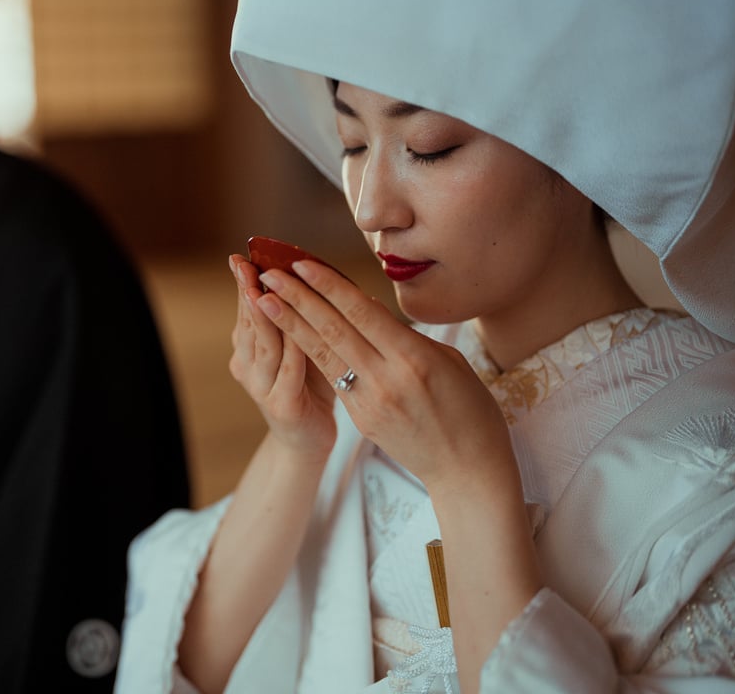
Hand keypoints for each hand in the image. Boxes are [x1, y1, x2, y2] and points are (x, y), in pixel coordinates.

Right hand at [228, 254, 336, 460]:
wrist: (309, 441)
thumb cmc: (309, 386)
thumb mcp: (300, 344)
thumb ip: (297, 315)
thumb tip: (306, 269)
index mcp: (249, 349)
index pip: (246, 310)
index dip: (243, 283)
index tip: (241, 257)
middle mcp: (248, 367)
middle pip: (249, 323)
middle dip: (249, 292)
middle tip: (247, 266)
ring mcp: (262, 388)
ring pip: (265, 345)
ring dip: (265, 316)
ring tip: (263, 290)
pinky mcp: (283, 407)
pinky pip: (289, 373)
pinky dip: (293, 350)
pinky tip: (298, 332)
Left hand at [253, 259, 516, 494]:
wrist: (467, 470)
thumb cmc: (469, 410)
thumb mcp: (449, 362)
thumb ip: (406, 335)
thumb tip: (368, 306)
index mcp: (415, 359)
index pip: (362, 313)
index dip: (330, 286)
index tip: (303, 264)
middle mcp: (388, 379)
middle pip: (334, 330)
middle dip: (298, 298)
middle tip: (270, 273)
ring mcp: (371, 403)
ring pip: (324, 354)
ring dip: (291, 325)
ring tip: (264, 301)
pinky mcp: (361, 421)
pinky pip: (334, 379)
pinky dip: (312, 354)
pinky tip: (293, 335)